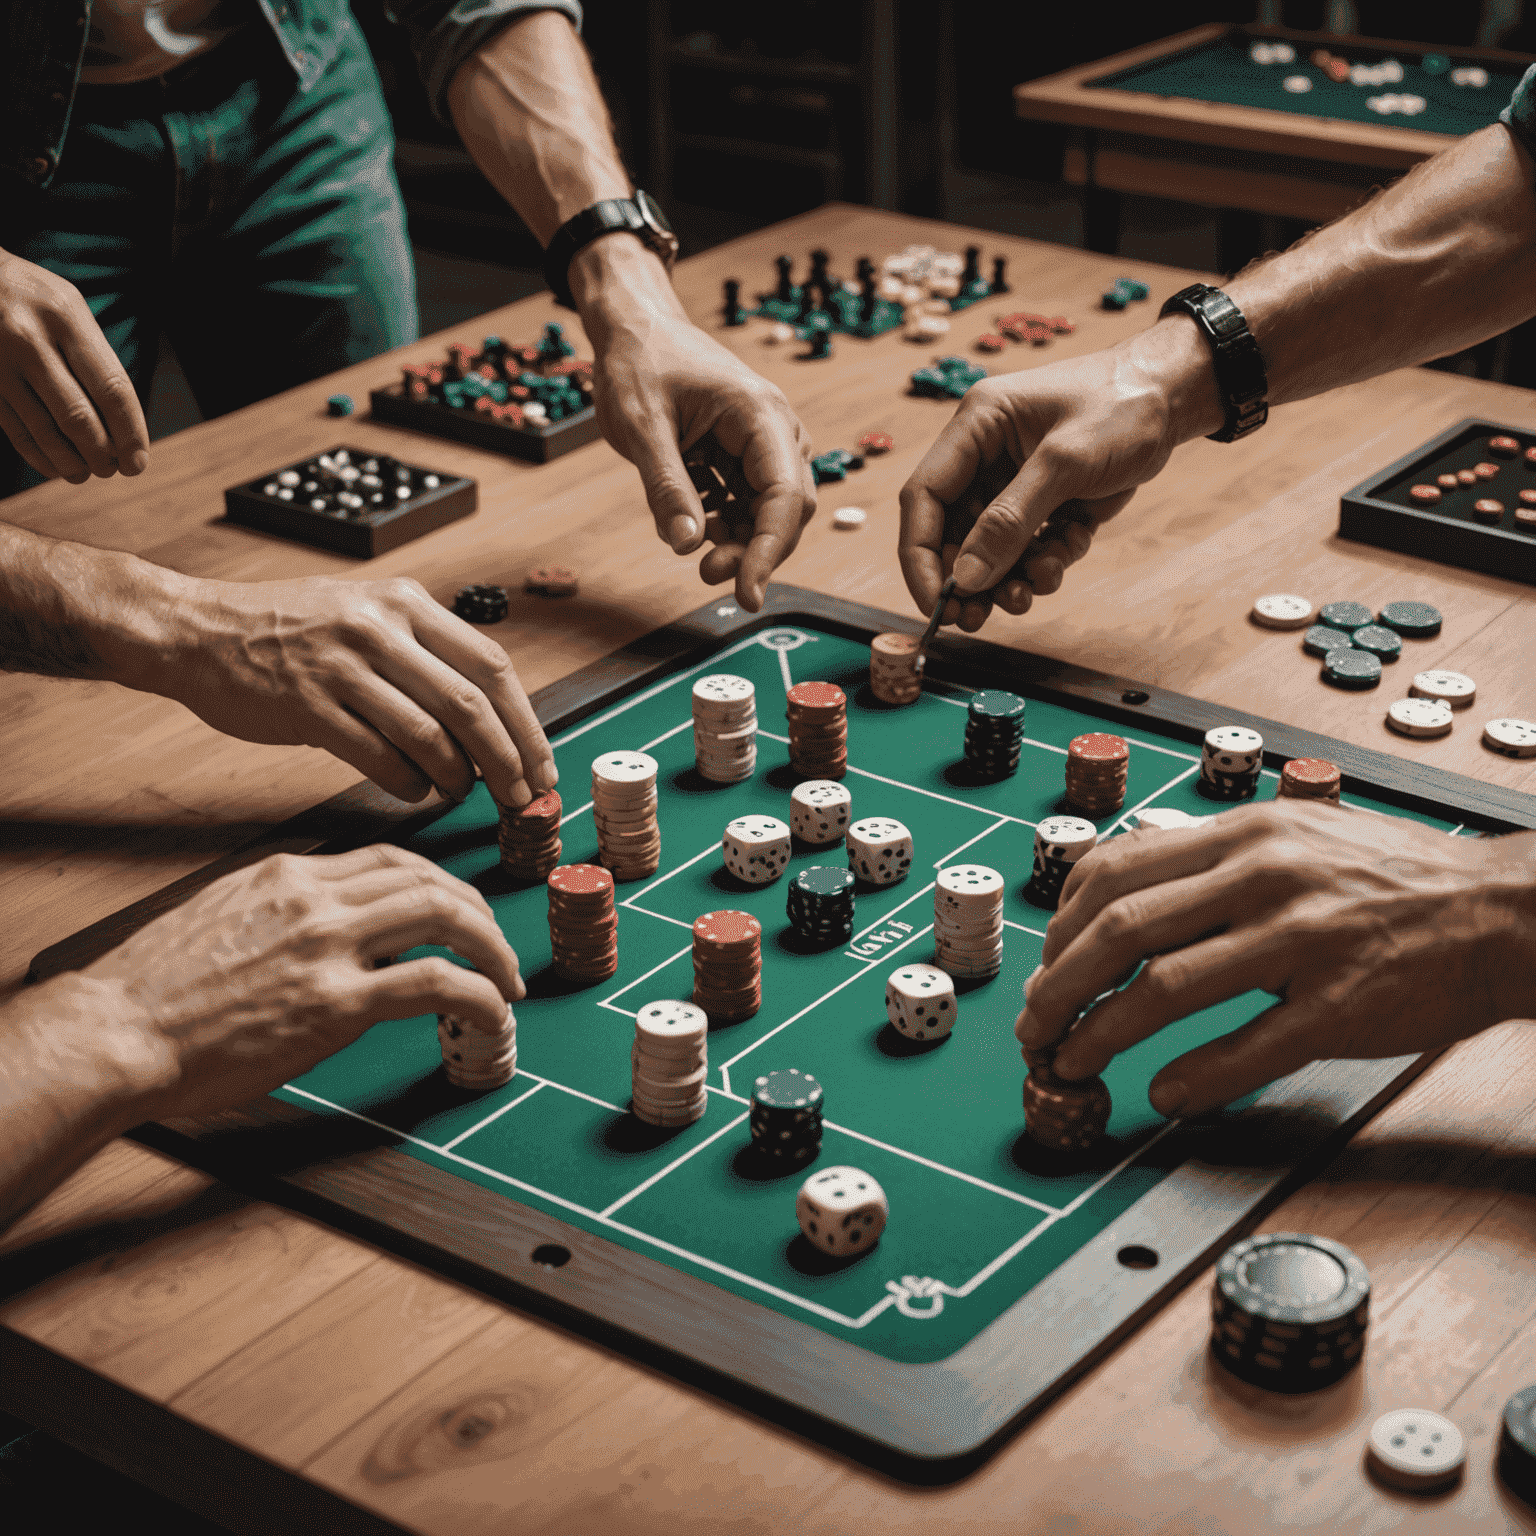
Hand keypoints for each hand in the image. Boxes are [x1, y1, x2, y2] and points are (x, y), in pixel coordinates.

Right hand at [0, 246, 149, 483]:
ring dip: (73, 462)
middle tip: (113, 469)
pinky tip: (57, 468)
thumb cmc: (33, 300)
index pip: (110, 388)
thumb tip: (124, 425)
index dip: (130, 433)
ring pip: (44, 430)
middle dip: (102, 454)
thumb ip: (95, 358)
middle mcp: (29, 338)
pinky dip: (40, 457)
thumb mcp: (69, 309)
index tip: (137, 461)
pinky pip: (16, 430)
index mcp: (65, 317)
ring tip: (89, 472)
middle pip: (78, 416)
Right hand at [78, 845, 522, 1120]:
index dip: (438, 884)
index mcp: (288, 875)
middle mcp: (315, 897)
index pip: (389, 860)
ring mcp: (327, 946)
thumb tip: (334, 937)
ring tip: (506, 980)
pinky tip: (492, 1012)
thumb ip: (285, 916)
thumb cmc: (154, 993)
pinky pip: (436, 982)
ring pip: (445, 914)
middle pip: (429, 878)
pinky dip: (480, 993)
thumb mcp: (223, 921)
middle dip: (477, 910)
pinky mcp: (334, 1003)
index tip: (458, 910)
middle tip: (496, 946)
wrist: (113, 1032)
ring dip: (491, 946)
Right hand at [134, 570, 554, 806]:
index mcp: (405, 603)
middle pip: (470, 704)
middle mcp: (379, 628)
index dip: (526, 722)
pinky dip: (407, 782)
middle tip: (520, 797)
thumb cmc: (288, 630)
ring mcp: (342, 665)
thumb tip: (490, 719)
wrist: (196, 630)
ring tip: (462, 792)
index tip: (541, 763)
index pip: (490, 666)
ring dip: (457, 776)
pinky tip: (414, 790)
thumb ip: (424, 653)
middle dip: (507, 759)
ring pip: (428, 733)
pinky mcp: (308, 705)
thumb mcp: (366, 614)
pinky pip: (378, 755)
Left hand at [574, 240, 815, 611]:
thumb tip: (684, 545)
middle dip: (752, 550)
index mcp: (761, 415)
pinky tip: (689, 525)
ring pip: (766, 513)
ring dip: (737, 541)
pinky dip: (721, 524)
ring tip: (694, 554)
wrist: (635, 328)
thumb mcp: (642, 425)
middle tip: (707, 574)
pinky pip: (743, 503)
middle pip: (785, 511)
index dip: (768, 551)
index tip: (745, 592)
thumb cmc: (640, 361)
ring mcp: (760, 445)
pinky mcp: (740, 457)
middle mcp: (774, 431)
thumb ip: (665, 486)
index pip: (785, 497)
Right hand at [898, 323, 1220, 630]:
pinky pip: (1030, 547)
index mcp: (976, 427)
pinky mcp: (1047, 501)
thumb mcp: (1064, 462)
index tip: (934, 602)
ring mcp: (1017, 481)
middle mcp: (988, 455)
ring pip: (993, 548)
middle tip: (978, 618)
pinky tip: (1070, 548)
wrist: (1178, 395)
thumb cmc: (1123, 404)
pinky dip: (1046, 560)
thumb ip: (1010, 520)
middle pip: (955, 532)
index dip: (921, 555)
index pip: (924, 498)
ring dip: (1010, 577)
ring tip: (1036, 587)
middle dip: (971, 577)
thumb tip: (967, 577)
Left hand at [1015, 803, 1535, 1118]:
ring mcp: (1300, 940)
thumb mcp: (1289, 838)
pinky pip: (1246, 1047)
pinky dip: (1192, 1077)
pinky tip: (1163, 1094)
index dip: (1058, 928)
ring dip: (1100, 1034)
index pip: (1113, 872)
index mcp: (1242, 833)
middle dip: (1056, 986)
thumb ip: (1209, 861)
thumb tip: (1117, 900)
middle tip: (1032, 1029)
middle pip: (1120, 930)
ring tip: (1071, 1065)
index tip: (1042, 968)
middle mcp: (1262, 875)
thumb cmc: (1384, 881)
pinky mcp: (1340, 1005)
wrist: (1497, 913)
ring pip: (1165, 988)